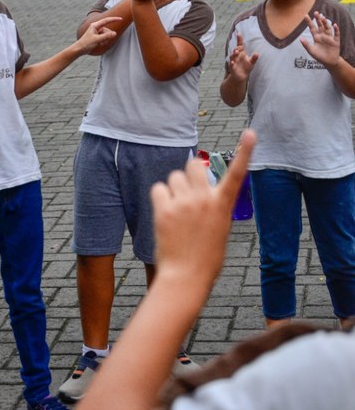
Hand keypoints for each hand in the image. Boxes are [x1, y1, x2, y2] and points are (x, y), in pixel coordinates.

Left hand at [74, 16, 120, 54]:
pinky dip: (104, 42)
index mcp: (95, 25)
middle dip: (108, 36)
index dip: (114, 19)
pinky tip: (99, 44)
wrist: (79, 49)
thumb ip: (106, 36)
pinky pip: (105, 38)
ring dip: (105, 40)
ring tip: (99, 44)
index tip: (121, 19)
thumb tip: (115, 33)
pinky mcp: (98, 37)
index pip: (106, 20)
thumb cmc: (85, 43)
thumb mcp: (97, 40)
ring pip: (107, 35)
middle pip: (108, 30)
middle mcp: (96, 28)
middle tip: (102, 42)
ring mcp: (97, 32)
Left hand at [151, 129, 254, 287]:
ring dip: (174, 188)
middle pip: (193, 164)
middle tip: (187, 190)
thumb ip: (210, 206)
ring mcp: (184, 203)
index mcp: (223, 205)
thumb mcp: (218, 228)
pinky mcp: (164, 209)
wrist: (185, 277)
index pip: (236, 173)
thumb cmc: (205, 257)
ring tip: (176, 211)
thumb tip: (197, 191)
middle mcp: (204, 199)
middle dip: (189, 172)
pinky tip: (164, 214)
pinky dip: (160, 198)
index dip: (245, 152)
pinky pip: (158, 189)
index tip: (250, 133)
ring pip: (174, 177)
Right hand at [228, 32, 258, 80]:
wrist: (241, 76)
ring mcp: (233, 61)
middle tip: (238, 47)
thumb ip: (254, 58)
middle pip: (235, 50)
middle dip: (236, 48)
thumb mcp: (251, 62)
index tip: (239, 33)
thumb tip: (257, 53)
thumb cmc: (246, 67)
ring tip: (236, 52)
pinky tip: (232, 62)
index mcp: (241, 53)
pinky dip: (231, 63)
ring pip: (232, 57)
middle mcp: (236, 56)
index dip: (239, 39)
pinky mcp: (232, 68)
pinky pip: (231, 65)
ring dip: (233, 54)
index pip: (240, 45)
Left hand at [300, 11, 339, 67]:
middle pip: (320, 26)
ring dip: (326, 23)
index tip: (305, 15)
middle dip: (318, 19)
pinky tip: (334, 25)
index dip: (309, 22)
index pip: (312, 28)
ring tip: (323, 17)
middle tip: (316, 12)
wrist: (329, 62)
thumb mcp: (311, 51)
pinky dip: (336, 29)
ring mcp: (329, 37)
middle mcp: (323, 36)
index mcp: (316, 37)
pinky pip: (336, 34)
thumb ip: (306, 45)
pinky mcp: (335, 41)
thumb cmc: (319, 56)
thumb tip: (300, 38)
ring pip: (327, 28)